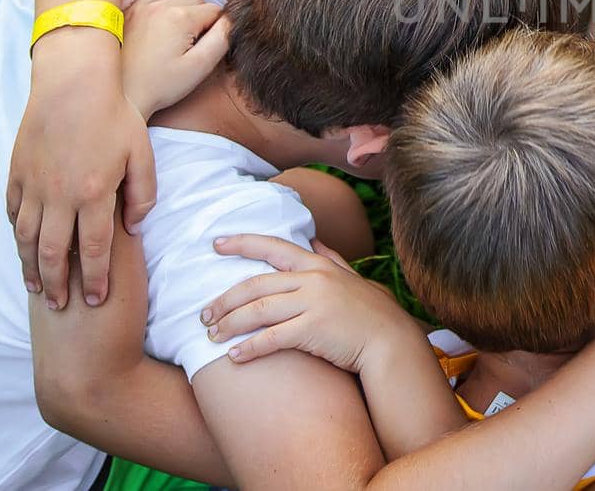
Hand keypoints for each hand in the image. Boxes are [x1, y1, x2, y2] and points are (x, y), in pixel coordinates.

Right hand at [9, 0, 155, 309]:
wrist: (73, 81)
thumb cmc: (115, 115)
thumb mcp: (142, 155)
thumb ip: (142, 195)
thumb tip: (132, 228)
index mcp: (93, 193)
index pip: (92, 251)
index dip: (94, 280)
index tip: (95, 301)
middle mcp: (59, 195)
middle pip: (53, 254)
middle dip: (59, 285)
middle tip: (64, 307)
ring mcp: (33, 184)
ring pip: (26, 238)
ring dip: (30, 267)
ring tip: (38, 288)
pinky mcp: (16, 172)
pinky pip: (12, 212)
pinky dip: (16, 235)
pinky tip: (22, 249)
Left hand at [120, 0, 229, 118]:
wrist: (122, 95)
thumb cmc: (160, 85)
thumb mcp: (200, 67)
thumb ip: (221, 39)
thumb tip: (230, 20)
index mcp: (180, 18)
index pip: (214, 10)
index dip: (218, 27)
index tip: (209, 44)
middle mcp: (159, 5)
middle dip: (201, 14)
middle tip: (195, 39)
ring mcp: (138, 5)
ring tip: (184, 17)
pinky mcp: (124, 11)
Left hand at [204, 235, 420, 370]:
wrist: (391, 342)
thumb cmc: (370, 313)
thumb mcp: (351, 278)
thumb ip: (331, 257)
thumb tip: (313, 239)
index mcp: (318, 265)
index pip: (272, 246)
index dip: (241, 243)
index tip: (215, 244)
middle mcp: (313, 279)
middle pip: (255, 285)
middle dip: (224, 300)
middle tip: (204, 315)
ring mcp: (313, 303)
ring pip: (258, 310)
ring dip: (229, 324)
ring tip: (212, 336)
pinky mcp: (313, 329)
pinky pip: (272, 338)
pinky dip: (249, 347)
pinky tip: (234, 356)